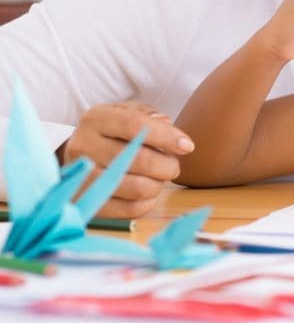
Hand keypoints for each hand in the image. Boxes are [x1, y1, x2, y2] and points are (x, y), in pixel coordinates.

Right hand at [62, 102, 194, 217]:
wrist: (75, 159)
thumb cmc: (110, 133)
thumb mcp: (124, 113)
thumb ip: (147, 115)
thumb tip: (167, 123)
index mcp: (96, 119)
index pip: (135, 125)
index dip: (166, 136)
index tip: (188, 146)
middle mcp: (84, 147)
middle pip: (140, 160)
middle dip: (168, 165)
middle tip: (173, 165)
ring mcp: (82, 178)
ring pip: (137, 188)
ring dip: (159, 185)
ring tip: (159, 178)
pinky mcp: (86, 203)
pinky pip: (129, 209)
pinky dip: (148, 202)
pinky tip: (149, 193)